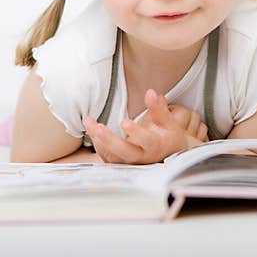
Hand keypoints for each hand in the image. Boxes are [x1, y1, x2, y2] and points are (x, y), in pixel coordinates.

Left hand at [82, 89, 207, 163]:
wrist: (167, 154)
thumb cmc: (167, 135)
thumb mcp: (167, 122)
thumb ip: (158, 108)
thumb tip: (151, 93)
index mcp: (156, 146)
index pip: (146, 141)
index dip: (136, 132)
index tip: (124, 122)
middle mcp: (142, 157)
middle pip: (125, 151)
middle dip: (110, 140)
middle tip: (98, 127)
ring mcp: (130, 162)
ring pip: (112, 156)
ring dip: (99, 140)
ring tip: (88, 122)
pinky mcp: (121, 163)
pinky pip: (106, 157)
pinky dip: (98, 144)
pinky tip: (91, 129)